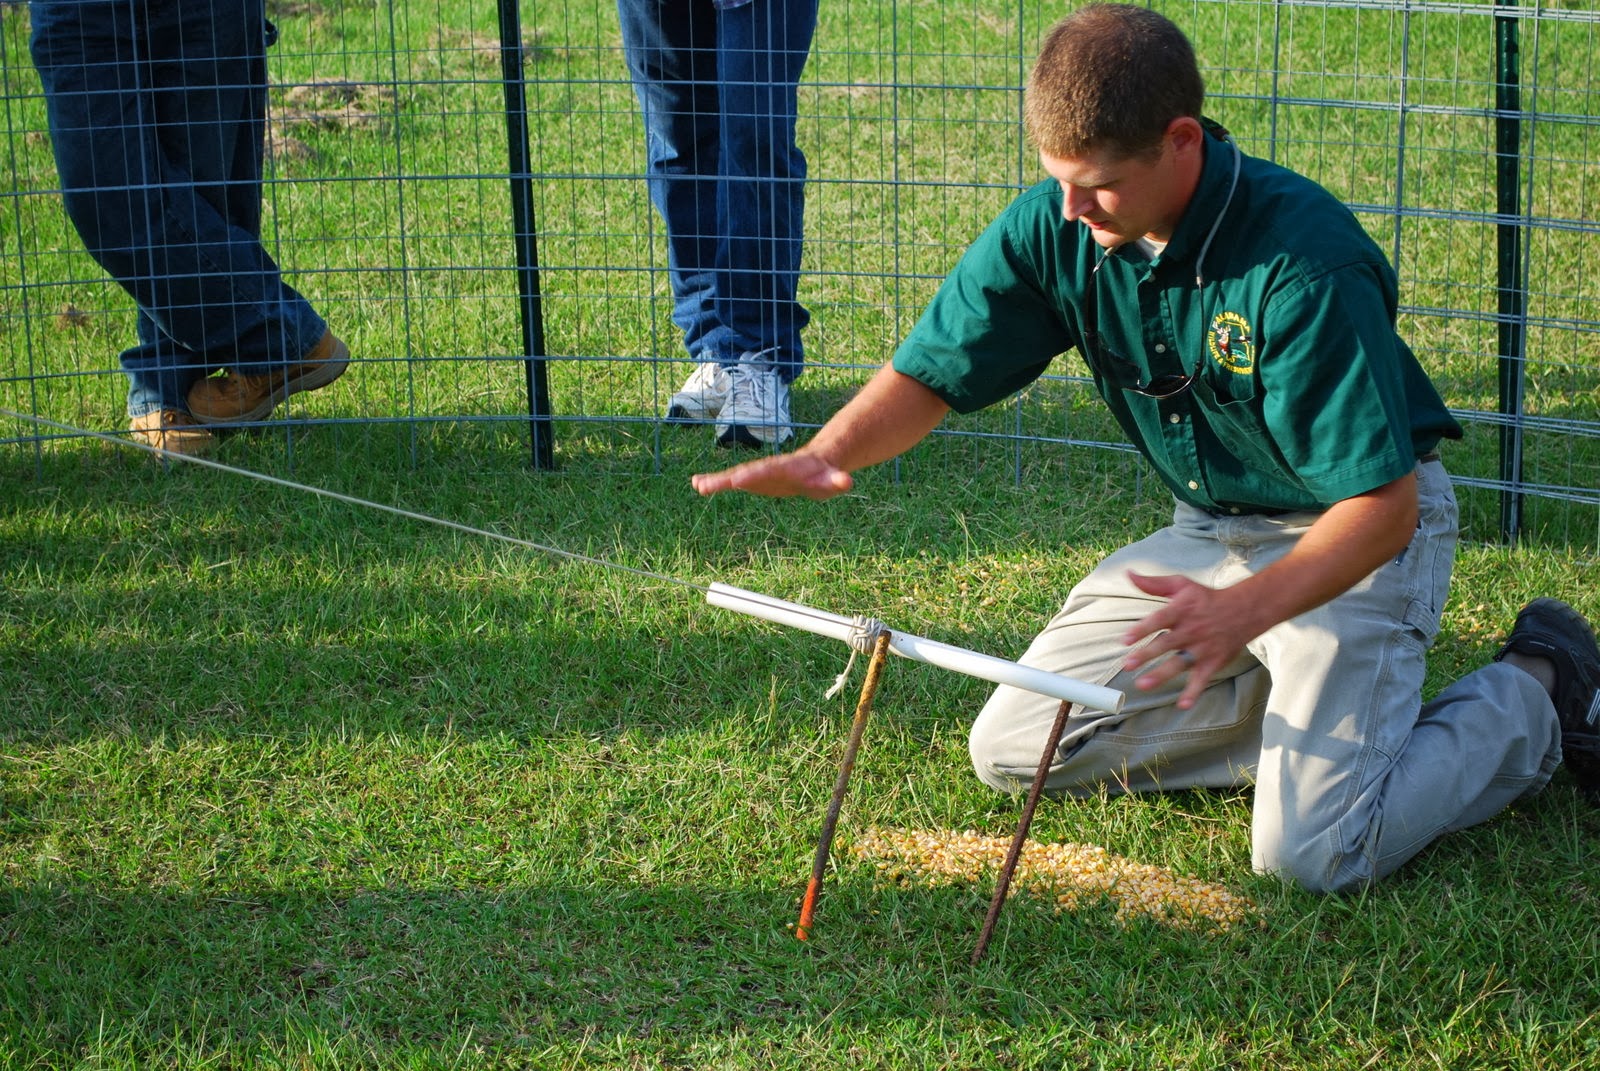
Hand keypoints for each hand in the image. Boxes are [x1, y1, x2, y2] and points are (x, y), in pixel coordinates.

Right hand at [691, 452, 854, 499]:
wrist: (817, 465)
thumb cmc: (826, 475)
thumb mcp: (834, 480)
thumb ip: (837, 481)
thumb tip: (847, 482)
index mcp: (786, 467)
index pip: (769, 471)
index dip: (754, 475)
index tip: (737, 480)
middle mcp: (768, 468)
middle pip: (746, 472)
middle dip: (727, 478)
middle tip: (707, 485)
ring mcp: (760, 474)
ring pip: (735, 476)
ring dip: (716, 481)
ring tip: (697, 484)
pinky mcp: (755, 481)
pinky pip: (734, 481)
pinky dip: (716, 482)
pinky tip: (698, 485)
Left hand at [1119, 571, 1251, 709]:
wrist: (1245, 610)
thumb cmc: (1205, 598)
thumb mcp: (1181, 585)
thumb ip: (1153, 584)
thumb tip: (1129, 574)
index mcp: (1181, 610)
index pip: (1159, 620)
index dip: (1142, 629)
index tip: (1125, 639)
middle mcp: (1191, 630)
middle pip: (1166, 644)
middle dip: (1146, 654)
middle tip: (1128, 665)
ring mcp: (1202, 648)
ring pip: (1180, 663)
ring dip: (1162, 675)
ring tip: (1143, 684)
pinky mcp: (1213, 662)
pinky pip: (1202, 679)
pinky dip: (1194, 693)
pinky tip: (1182, 705)